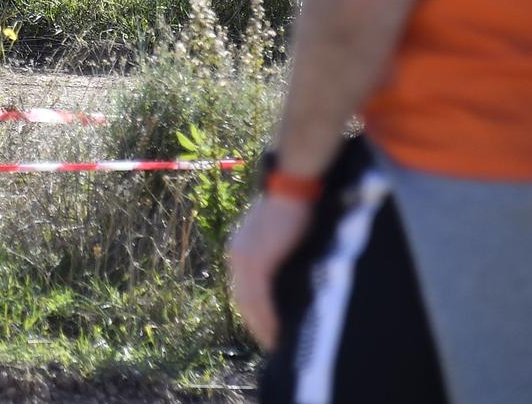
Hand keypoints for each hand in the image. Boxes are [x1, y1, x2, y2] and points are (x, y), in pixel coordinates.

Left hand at [227, 193, 313, 349]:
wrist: (293, 185)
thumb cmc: (294, 205)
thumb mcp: (279, 234)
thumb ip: (278, 257)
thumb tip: (288, 281)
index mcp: (240, 249)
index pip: (244, 290)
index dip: (255, 313)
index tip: (269, 331)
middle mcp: (236, 256)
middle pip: (243, 301)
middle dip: (257, 325)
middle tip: (274, 346)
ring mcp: (244, 259)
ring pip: (250, 305)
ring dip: (262, 328)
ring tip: (279, 347)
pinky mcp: (257, 261)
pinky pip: (260, 299)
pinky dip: (268, 319)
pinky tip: (279, 335)